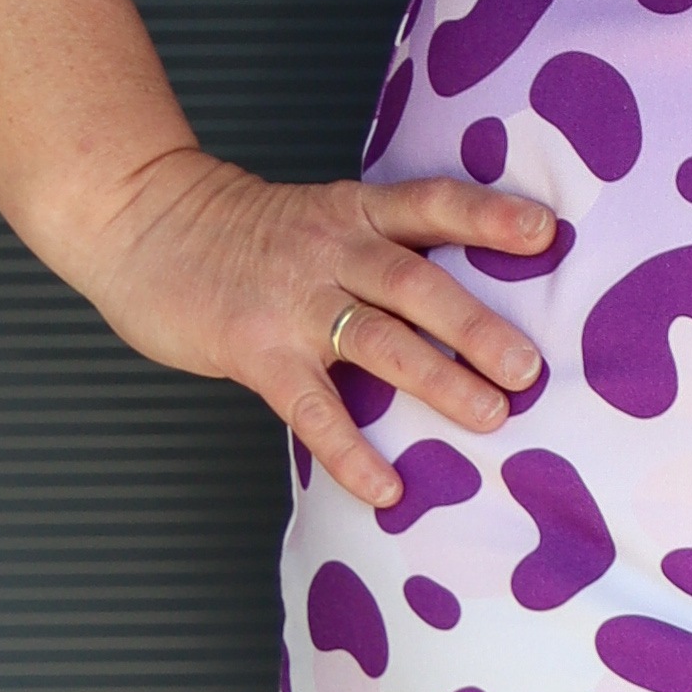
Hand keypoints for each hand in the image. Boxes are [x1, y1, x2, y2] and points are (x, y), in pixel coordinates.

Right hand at [69, 146, 554, 512]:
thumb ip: (381, 245)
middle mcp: (333, 250)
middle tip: (530, 368)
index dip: (489, 215)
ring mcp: (293, 302)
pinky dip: (350, 451)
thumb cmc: (244, 228)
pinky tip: (387, 488)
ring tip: (491, 418)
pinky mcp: (255, 351)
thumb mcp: (321, 213)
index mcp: (355, 212)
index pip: (432, 204)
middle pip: (417, 282)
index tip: (546, 232)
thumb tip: (464, 296)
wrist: (146, 220)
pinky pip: (311, 407)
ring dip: (437, 379)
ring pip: (377, 340)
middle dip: (478, 326)